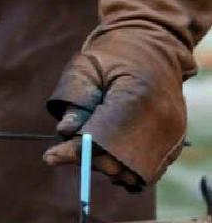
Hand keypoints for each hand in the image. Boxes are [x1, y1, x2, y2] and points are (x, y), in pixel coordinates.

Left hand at [44, 29, 187, 188]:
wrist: (154, 50)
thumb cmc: (113, 58)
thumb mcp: (86, 68)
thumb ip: (75, 99)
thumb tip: (65, 132)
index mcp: (137, 95)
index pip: (103, 137)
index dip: (76, 150)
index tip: (50, 157)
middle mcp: (159, 119)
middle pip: (115, 162)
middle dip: (88, 157)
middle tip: (71, 144)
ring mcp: (169, 134)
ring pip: (128, 172)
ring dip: (104, 165)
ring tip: (94, 140)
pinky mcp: (173, 144)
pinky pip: (142, 172)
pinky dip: (121, 169)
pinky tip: (107, 152)